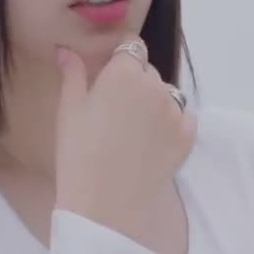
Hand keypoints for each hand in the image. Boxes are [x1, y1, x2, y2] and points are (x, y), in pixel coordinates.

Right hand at [51, 35, 196, 246]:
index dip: (121, 60)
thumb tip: (65, 51)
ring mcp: (176, 110)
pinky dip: (171, 125)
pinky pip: (183, 118)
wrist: (105, 206)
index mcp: (124, 72)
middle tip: (115, 113)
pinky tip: (151, 143)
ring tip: (133, 132)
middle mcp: (155, 84)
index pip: (131, 47)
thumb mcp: (68, 110)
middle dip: (135, 83)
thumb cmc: (78, 154)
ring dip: (155, 103)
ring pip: (167, 94)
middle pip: (148, 71)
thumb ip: (72, 74)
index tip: (108, 80)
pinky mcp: (188, 136)